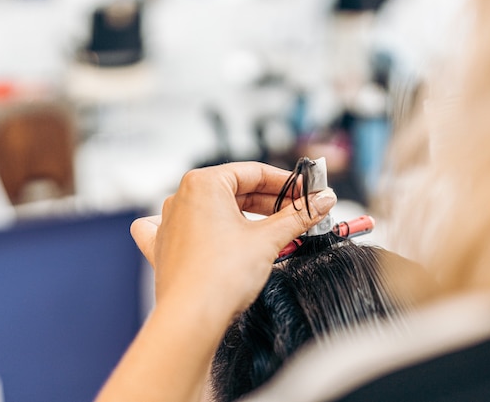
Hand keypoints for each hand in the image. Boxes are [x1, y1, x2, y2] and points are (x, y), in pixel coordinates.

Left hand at [131, 161, 336, 317]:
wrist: (190, 318)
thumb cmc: (219, 276)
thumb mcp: (268, 239)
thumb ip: (297, 216)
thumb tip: (321, 202)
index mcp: (203, 184)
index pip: (254, 172)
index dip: (287, 182)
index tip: (308, 192)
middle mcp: (183, 197)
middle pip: (238, 190)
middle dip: (273, 202)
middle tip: (301, 211)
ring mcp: (172, 222)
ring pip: (219, 209)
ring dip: (250, 217)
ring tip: (279, 229)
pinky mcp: (168, 246)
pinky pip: (194, 227)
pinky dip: (215, 228)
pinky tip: (230, 235)